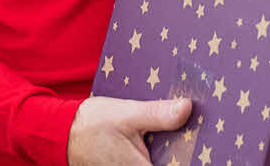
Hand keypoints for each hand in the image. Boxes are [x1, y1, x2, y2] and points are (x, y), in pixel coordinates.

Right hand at [68, 95, 189, 165]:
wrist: (61, 133)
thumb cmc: (91, 125)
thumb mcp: (127, 114)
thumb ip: (157, 114)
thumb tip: (187, 108)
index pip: (179, 164)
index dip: (193, 155)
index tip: (208, 139)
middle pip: (172, 161)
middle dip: (185, 146)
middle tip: (198, 126)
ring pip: (163, 159)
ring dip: (173, 145)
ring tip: (185, 124)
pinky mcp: (130, 164)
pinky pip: (152, 157)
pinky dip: (161, 146)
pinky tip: (169, 130)